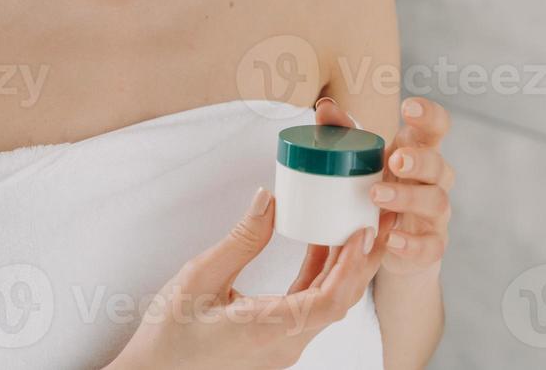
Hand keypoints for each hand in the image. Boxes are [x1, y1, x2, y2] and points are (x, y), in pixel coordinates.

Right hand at [113, 184, 388, 369]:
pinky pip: (311, 307)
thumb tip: (270, 199)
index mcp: (268, 329)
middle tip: (376, 218)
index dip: (353, 264)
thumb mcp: (199, 278)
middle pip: (339, 300)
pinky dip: (321, 275)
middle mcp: (285, 344)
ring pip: (328, 303)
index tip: (364, 229)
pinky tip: (318, 244)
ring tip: (354, 223)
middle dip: (362, 258)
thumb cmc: (169, 335)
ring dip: (344, 265)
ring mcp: (283, 346)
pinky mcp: (277, 342)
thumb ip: (241, 240)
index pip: (329, 299)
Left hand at [315, 96, 452, 277]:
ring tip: (376, 196)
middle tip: (395, 159)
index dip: (429, 115)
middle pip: (439, 165)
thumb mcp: (363, 161)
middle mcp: (434, 181)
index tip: (407, 107)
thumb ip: (345, 133)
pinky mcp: (431, 245)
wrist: (389, 242)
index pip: (436, 128)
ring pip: (436, 202)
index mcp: (420, 152)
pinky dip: (411, 244)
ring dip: (408, 198)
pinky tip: (390, 238)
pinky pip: (430, 246)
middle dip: (419, 160)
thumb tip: (324, 108)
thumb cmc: (380, 188)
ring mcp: (435, 214)